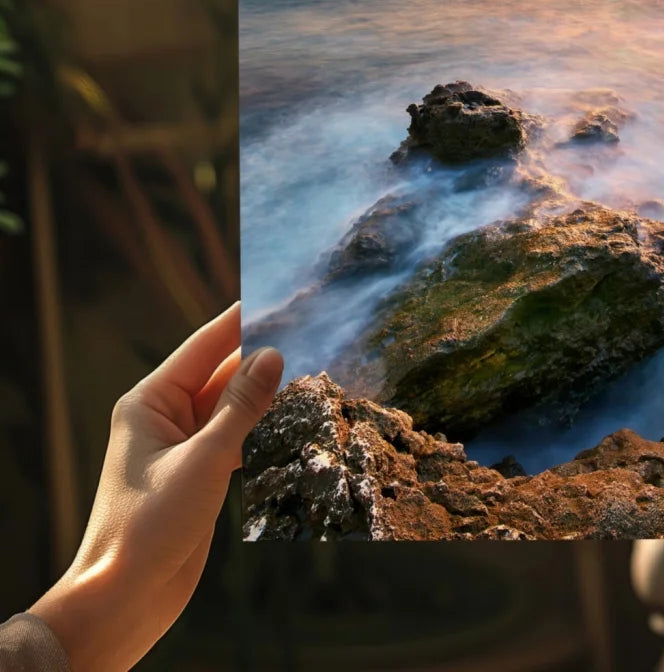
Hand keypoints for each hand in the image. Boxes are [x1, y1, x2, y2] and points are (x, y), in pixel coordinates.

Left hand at [30, 304, 282, 671]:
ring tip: (310, 369)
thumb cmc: (151, 524)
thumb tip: (274, 355)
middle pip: (221, 372)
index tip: (278, 295)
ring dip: (264, 393)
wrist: (125, 597)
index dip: (242, 319)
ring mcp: (182, 445)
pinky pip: (234, 434)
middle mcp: (165, 416)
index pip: (204, 345)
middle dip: (261, 356)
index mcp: (150, 401)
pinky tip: (291, 418)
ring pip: (231, 405)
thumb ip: (242, 405)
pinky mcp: (198, 473)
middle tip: (309, 331)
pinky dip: (260, 425)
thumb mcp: (205, 459)